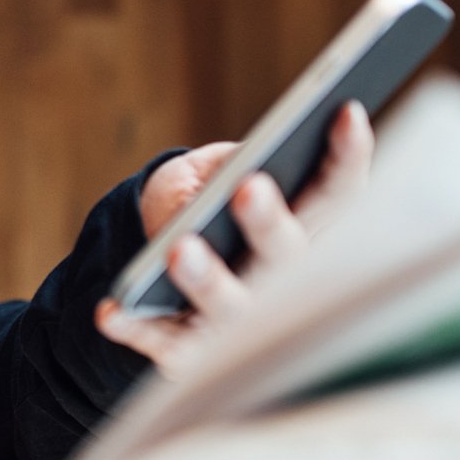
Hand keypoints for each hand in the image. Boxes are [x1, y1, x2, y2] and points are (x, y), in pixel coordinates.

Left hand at [94, 101, 372, 376]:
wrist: (161, 266)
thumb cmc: (205, 202)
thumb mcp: (217, 170)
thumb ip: (230, 165)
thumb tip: (233, 171)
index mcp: (306, 227)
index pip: (339, 192)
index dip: (349, 156)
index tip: (346, 111)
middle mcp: (283, 280)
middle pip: (287, 254)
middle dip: (269, 223)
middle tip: (248, 189)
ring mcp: (238, 319)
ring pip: (231, 306)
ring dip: (207, 280)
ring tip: (179, 250)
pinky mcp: (190, 349)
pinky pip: (164, 342)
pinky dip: (137, 327)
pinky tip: (110, 310)